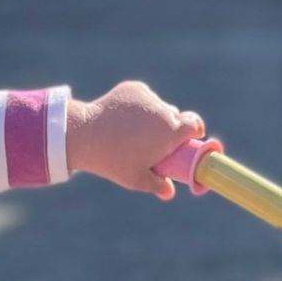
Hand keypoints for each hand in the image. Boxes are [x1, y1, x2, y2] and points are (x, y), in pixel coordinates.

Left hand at [66, 83, 205, 197]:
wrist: (86, 135)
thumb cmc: (114, 161)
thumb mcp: (136, 179)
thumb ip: (157, 186)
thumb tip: (169, 192)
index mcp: (171, 131)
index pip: (195, 124)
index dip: (195, 130)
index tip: (192, 136)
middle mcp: (164, 110)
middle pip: (176, 116)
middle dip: (172, 127)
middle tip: (158, 141)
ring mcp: (148, 97)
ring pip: (159, 106)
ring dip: (155, 116)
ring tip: (135, 132)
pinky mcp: (134, 88)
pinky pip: (143, 98)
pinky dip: (139, 106)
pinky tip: (126, 118)